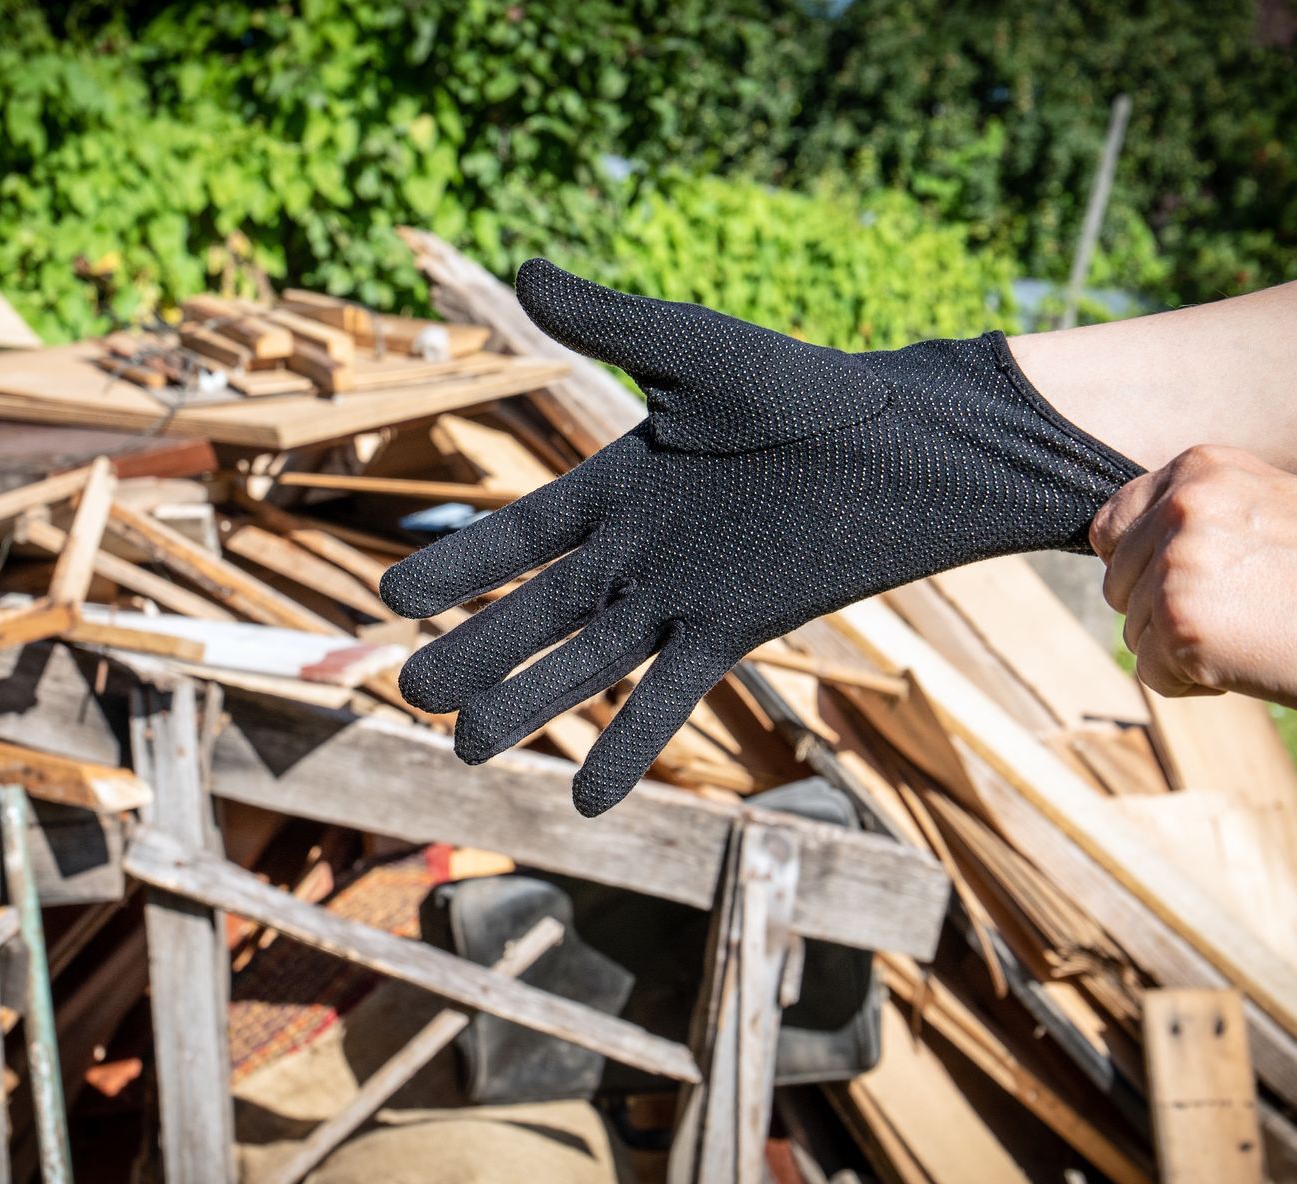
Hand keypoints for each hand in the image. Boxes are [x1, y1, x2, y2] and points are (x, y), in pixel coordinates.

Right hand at [380, 261, 1141, 815]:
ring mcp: (681, 597)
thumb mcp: (693, 348)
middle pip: (536, 611)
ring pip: (585, 663)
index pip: (518, 536)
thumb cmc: (803, 388)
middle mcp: (638, 550)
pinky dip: (626, 748)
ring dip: (528, 704)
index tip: (393, 600)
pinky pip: (666, 698)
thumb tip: (526, 268)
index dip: (456, 568)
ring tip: (466, 750)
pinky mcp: (733, 631)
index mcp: (618, 486)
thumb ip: (607, 319)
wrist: (903, 444)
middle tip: (408, 692)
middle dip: (474, 651)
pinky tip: (585, 802)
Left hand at [1090, 444, 1296, 734]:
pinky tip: (1250, 664)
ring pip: (1134, 630)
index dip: (1140, 566)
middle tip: (1243, 616)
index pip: (1113, 524)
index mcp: (1199, 468)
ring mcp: (1175, 565)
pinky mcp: (1179, 626)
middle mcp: (1179, 507)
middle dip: (1163, 612)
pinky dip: (1192, 683)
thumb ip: (1198, 515)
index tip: (1188, 585)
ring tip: (1258, 635)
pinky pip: (1151, 673)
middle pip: (1118, 584)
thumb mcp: (1268, 509)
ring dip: (1183, 648)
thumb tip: (1121, 546)